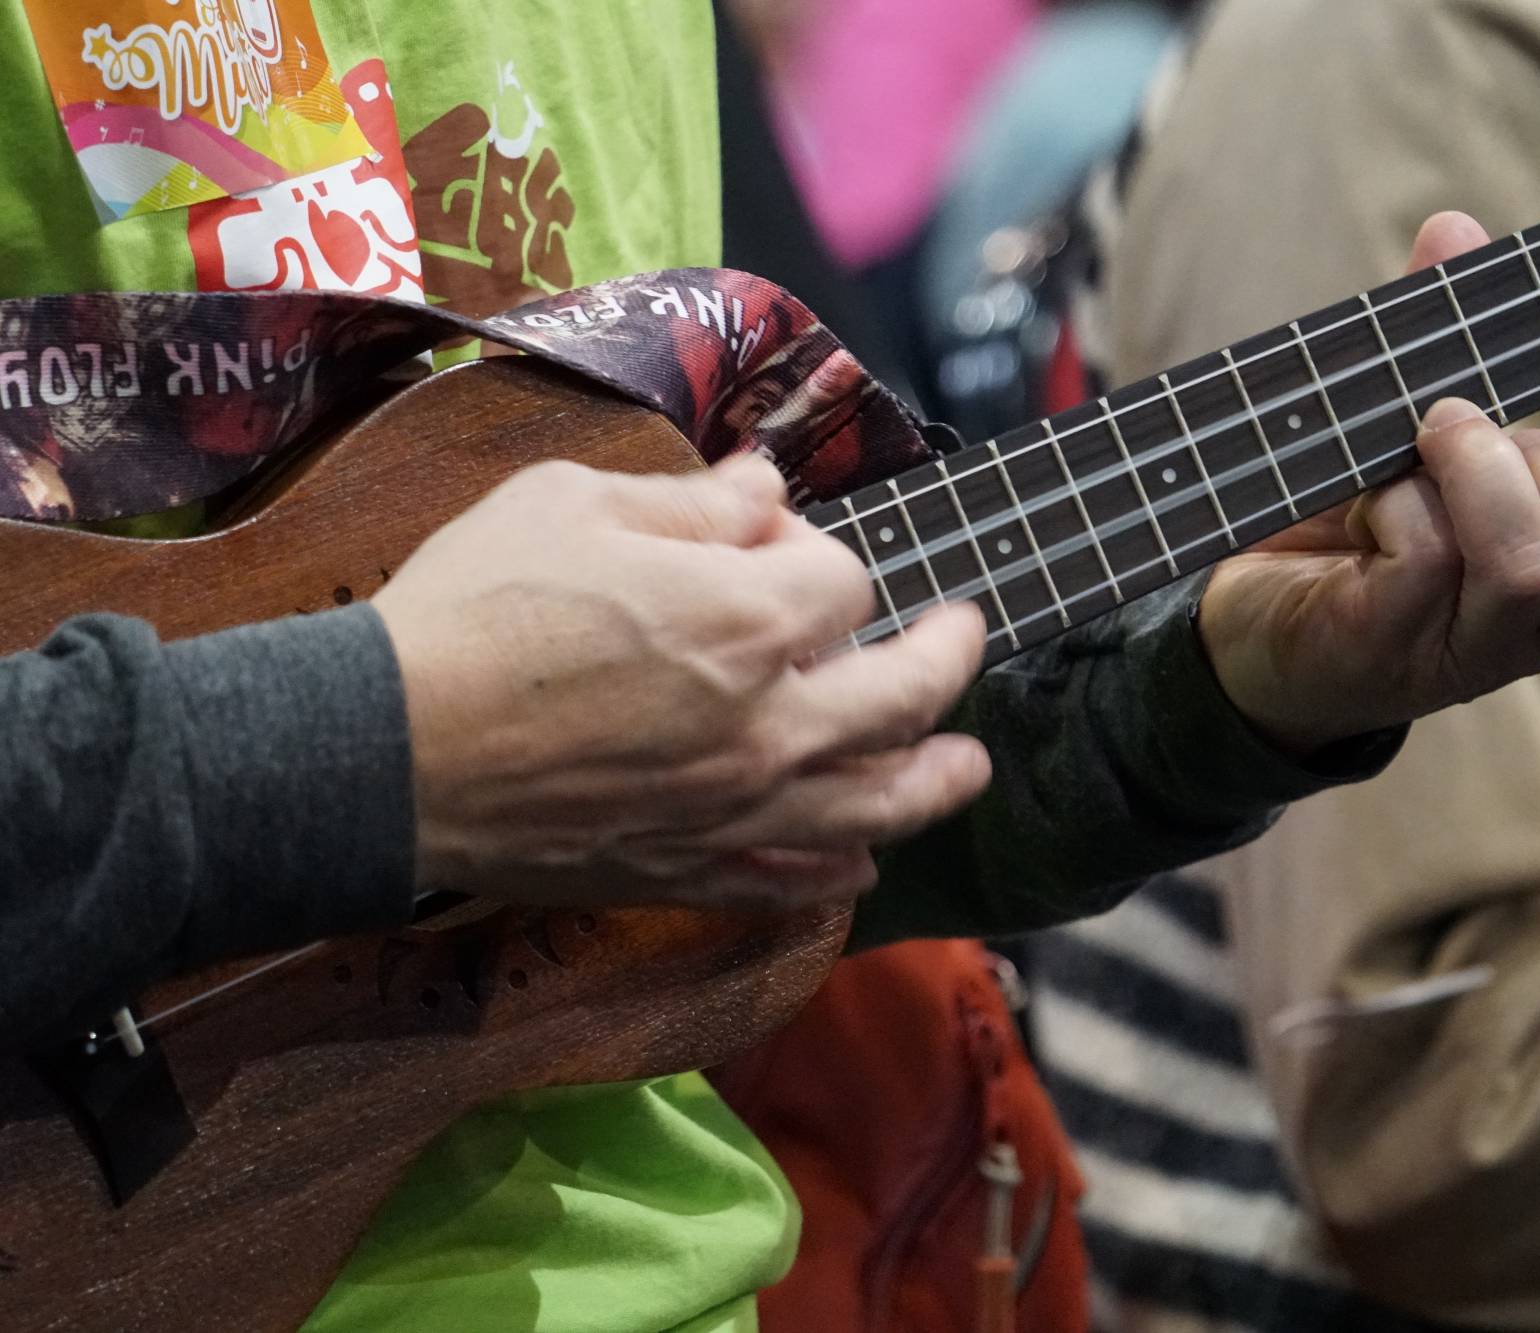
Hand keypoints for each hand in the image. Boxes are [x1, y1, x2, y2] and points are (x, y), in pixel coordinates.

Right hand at [372, 456, 990, 908]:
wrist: (382, 753)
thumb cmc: (471, 608)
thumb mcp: (572, 504)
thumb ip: (690, 499)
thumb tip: (765, 488)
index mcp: (747, 618)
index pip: (846, 582)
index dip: (818, 551)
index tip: (777, 541)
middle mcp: (769, 724)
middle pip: (906, 697)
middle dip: (948, 659)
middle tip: (965, 635)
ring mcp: (738, 811)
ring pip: (879, 806)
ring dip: (937, 781)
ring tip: (968, 765)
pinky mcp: (690, 873)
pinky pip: (795, 882)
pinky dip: (840, 869)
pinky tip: (862, 856)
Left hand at [1199, 212, 1539, 754]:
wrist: (1227, 618)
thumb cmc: (1328, 519)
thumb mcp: (1391, 422)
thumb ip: (1433, 334)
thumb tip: (1454, 229)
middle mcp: (1534, 619)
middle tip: (1459, 429)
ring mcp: (1469, 649)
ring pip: (1535, 564)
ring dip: (1478, 476)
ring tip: (1419, 450)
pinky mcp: (1395, 652)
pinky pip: (1435, 561)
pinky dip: (1396, 508)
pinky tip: (1359, 514)